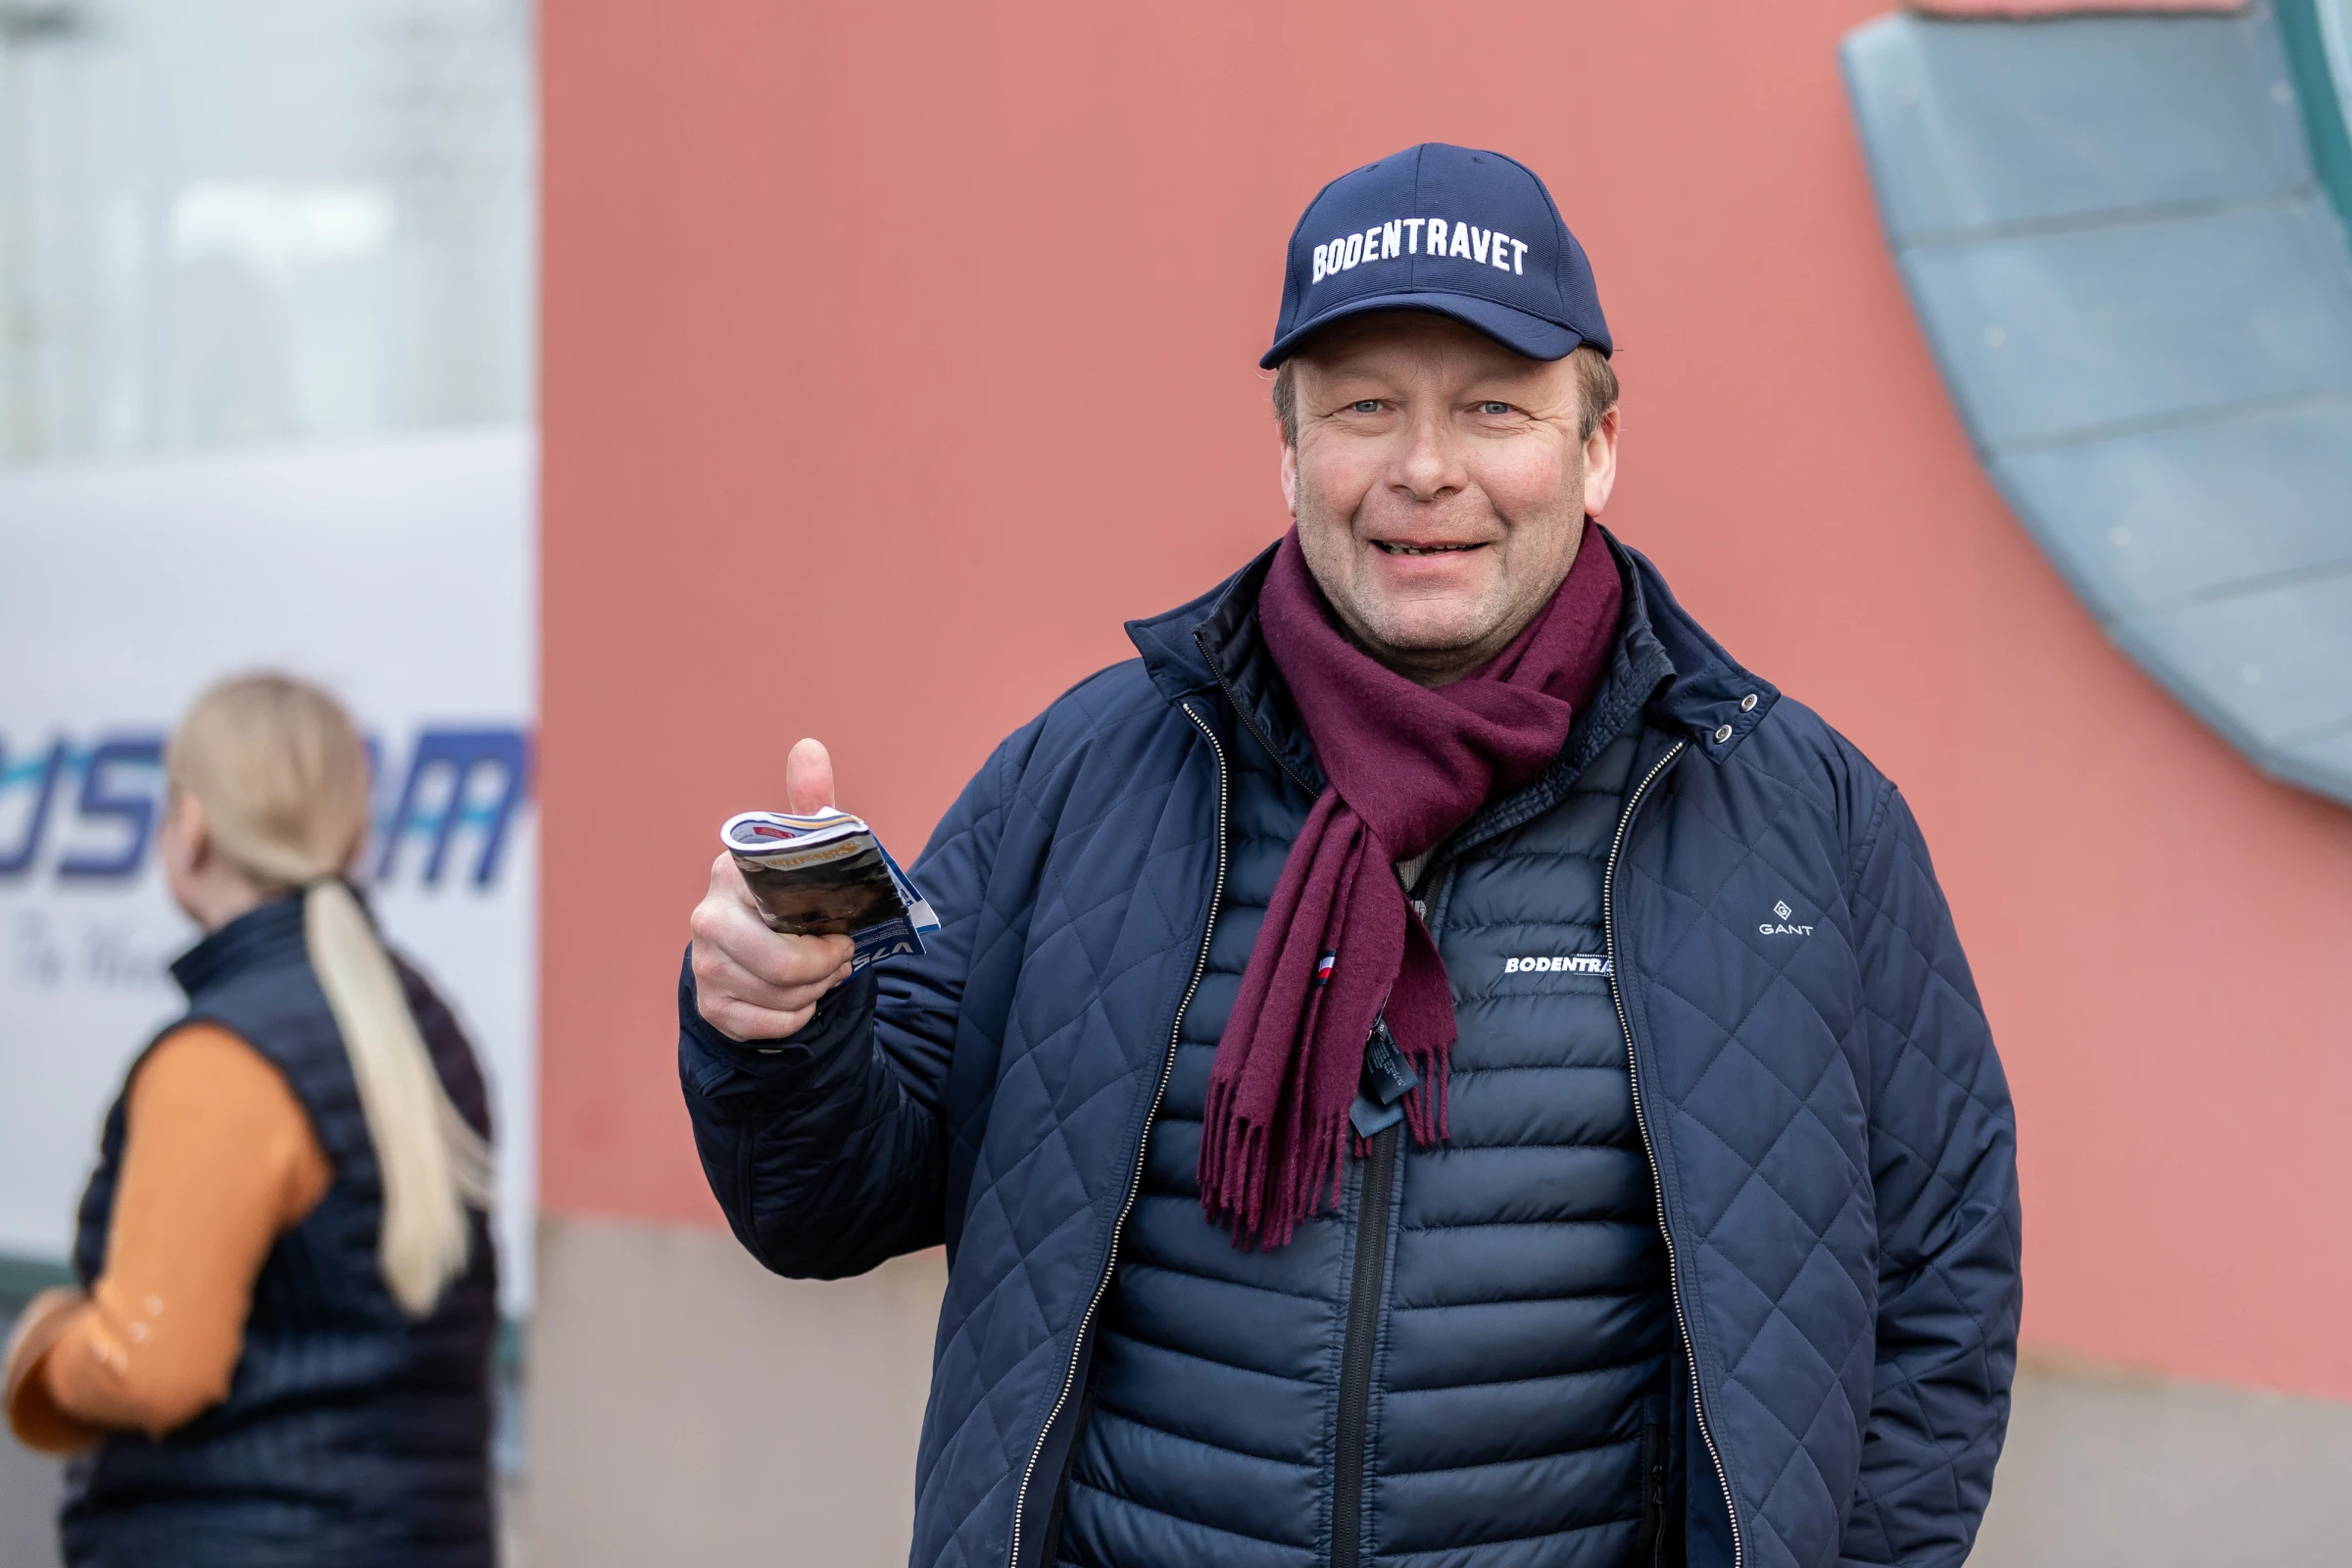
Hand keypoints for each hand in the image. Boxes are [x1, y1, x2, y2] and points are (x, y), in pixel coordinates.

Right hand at [690, 738, 857, 1040]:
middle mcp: (707, 920)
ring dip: (816, 992)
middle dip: (825, 969)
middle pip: (785, 967)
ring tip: (819, 974)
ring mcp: (704, 966)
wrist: (757, 958)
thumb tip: (809, 747)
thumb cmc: (789, 899)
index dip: (826, 934)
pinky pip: (772, 1026)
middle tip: (840, 959)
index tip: (842, 933)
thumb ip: (810, 805)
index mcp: (730, 875)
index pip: (786, 911)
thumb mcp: (804, 853)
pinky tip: (797, 999)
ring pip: (783, 999)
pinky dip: (797, 1018)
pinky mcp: (711, 1007)